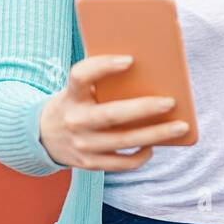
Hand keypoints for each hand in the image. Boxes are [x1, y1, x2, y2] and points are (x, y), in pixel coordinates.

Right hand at [38, 55, 188, 170]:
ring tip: (180, 126)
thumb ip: (101, 81)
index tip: (130, 60)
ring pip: (123, 141)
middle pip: (112, 115)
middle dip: (144, 108)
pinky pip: (121, 163)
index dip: (103, 66)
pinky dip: (140, 156)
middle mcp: (75, 120)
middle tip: (171, 102)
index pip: (81, 76)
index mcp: (71, 95)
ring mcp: (82, 145)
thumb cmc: (75, 103)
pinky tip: (154, 146)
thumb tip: (148, 71)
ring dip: (155, 135)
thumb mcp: (78, 89)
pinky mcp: (89, 163)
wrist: (42, 135)